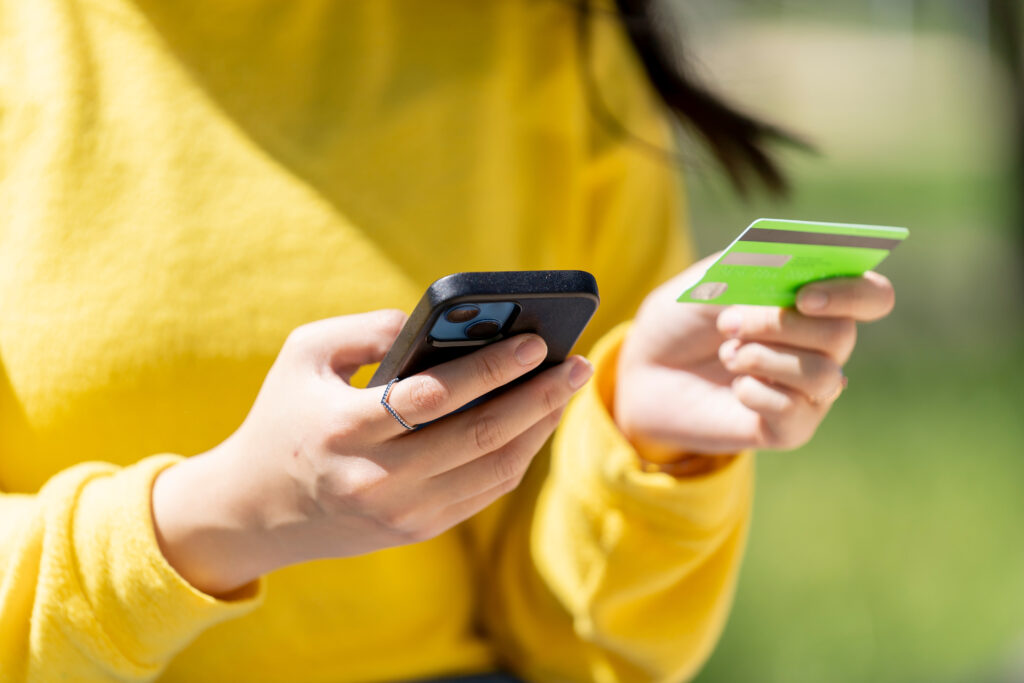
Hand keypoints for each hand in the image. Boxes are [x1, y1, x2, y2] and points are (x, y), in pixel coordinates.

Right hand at [152, 309, 592, 595]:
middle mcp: (375, 477)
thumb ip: (366, 329)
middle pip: (479, 436)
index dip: (491, 368)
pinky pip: (484, 492)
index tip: (534, 341)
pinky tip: (536, 424)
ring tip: (564, 390)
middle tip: (574, 364)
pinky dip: (518, 457)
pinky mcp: (416, 530)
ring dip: (538, 427)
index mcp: (343, 428)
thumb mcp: (304, 355)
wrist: (254, 510)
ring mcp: (400, 511)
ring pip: (493, 470)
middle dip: (537, 396)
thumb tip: (440, 325)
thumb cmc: (284, 416)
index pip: (433, 397)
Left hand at [614, 254, 894, 458]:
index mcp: (817, 300)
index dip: (851, 294)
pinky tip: (735, 388)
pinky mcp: (790, 428)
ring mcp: (810, 390)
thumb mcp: (710, 279)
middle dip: (778, 325)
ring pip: (823, 375)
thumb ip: (754, 265)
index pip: (873, 296)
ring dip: (764, 359)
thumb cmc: (684, 317)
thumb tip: (797, 267)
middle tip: (727, 324)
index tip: (804, 295)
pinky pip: (796, 411)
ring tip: (728, 354)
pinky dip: (756, 393)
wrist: (646, 369)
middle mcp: (824, 346)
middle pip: (843, 336)